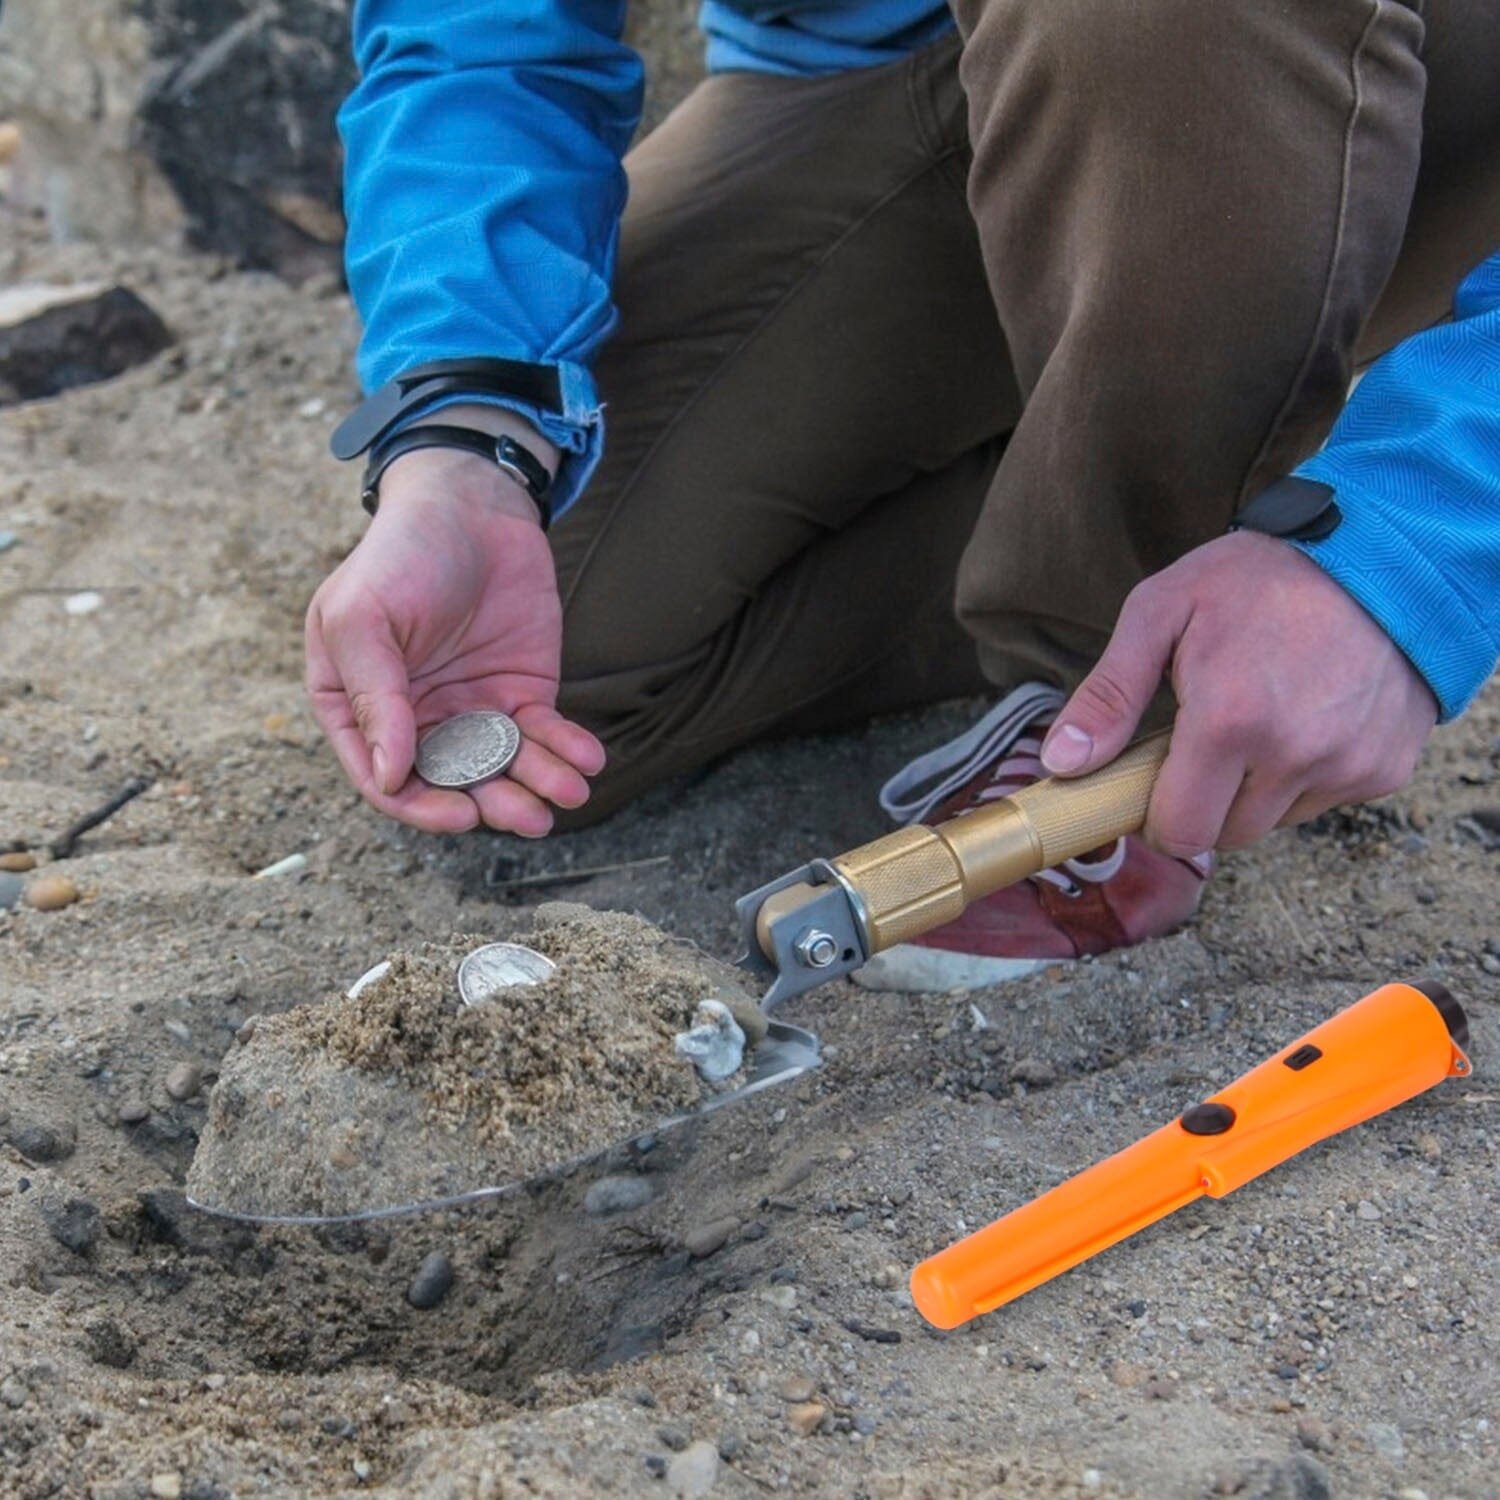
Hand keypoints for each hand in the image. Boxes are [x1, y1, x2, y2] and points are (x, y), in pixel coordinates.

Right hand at [306, 446, 604, 835]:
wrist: (471, 504)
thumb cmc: (400, 554)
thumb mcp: (362, 617)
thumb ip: (373, 696)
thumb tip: (390, 777)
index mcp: (359, 708)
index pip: (384, 779)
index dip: (421, 806)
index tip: (460, 815)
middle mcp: (415, 720)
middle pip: (452, 784)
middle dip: (494, 804)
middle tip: (531, 816)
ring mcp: (471, 710)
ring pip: (504, 768)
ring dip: (538, 786)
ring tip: (571, 791)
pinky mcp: (522, 693)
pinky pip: (544, 736)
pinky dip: (567, 751)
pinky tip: (587, 758)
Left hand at [1039, 530, 1436, 852]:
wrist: (1377, 554)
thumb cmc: (1258, 578)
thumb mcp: (1161, 612)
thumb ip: (1108, 694)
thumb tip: (1061, 763)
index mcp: (1230, 721)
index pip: (1179, 832)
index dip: (1155, 816)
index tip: (1151, 780)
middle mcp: (1295, 754)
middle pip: (1225, 835)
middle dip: (1202, 801)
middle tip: (1203, 740)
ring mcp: (1348, 766)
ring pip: (1273, 822)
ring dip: (1253, 791)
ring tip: (1257, 720)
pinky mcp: (1385, 769)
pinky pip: (1324, 802)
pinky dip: (1305, 777)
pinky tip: (1305, 719)